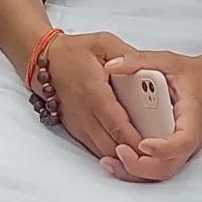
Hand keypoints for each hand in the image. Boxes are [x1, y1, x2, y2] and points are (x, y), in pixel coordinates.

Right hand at [44, 31, 144, 162]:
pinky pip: (95, 149)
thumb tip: (151, 69)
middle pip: (111, 146)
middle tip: (156, 155)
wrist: (44, 60)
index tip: (154, 145)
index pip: (117, 125)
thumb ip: (129, 56)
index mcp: (94, 93)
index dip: (136, 140)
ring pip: (103, 152)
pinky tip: (127, 151)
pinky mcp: (75, 129)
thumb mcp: (105, 43)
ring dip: (123, 158)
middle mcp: (84, 113)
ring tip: (145, 155)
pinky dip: (112, 154)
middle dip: (134, 155)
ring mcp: (78, 124)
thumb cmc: (74, 51)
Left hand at [98, 49, 201, 182]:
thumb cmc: (194, 74)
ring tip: (110, 162)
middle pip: (168, 166)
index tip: (143, 144)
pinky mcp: (173, 151)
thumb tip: (111, 66)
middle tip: (118, 151)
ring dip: (136, 173)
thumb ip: (139, 60)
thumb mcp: (168, 60)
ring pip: (162, 172)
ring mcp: (182, 148)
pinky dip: (137, 169)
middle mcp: (189, 138)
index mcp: (191, 116)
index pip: (183, 142)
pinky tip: (116, 161)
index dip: (163, 148)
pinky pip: (158, 167)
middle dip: (141, 166)